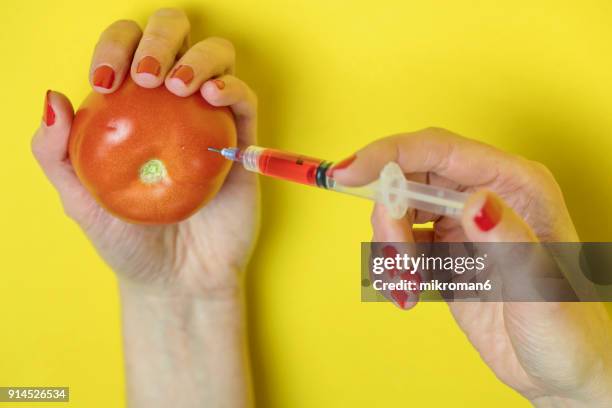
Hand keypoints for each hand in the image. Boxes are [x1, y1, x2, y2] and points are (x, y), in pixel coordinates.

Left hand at [32, 9, 258, 296]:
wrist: (177, 282)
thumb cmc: (129, 243)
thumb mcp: (78, 202)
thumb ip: (54, 154)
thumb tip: (53, 98)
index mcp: (133, 111)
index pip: (127, 52)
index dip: (115, 46)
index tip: (105, 80)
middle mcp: (173, 108)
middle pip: (175, 39)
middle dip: (160, 37)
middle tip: (146, 75)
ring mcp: (210, 123)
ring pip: (217, 59)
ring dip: (199, 57)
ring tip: (180, 84)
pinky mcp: (242, 143)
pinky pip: (245, 102)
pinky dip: (233, 88)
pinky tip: (213, 96)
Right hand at [333, 128, 611, 405]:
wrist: (560, 370)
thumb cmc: (568, 329)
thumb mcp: (543, 286)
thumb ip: (508, 239)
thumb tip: (474, 202)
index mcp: (516, 185)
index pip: (439, 150)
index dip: (389, 155)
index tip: (349, 173)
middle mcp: (485, 195)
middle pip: (411, 178)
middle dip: (389, 215)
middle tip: (396, 259)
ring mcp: (462, 223)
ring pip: (400, 211)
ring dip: (390, 246)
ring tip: (409, 285)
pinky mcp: (445, 251)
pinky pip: (402, 244)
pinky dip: (394, 267)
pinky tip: (409, 293)